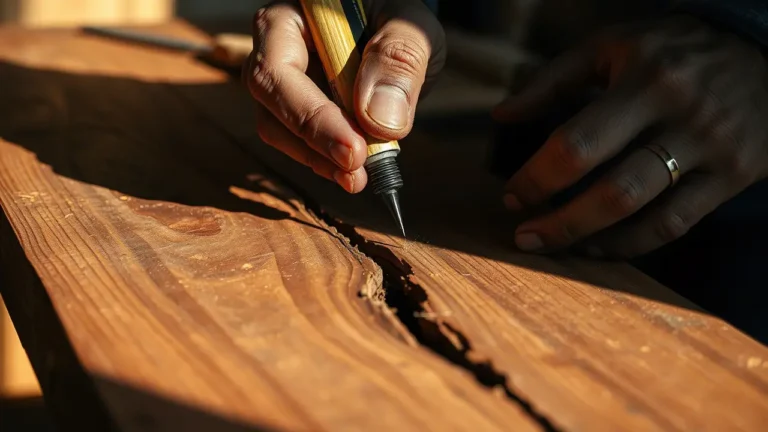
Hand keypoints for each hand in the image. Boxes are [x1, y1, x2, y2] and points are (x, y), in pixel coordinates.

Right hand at [246, 0, 444, 192]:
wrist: (400, 29)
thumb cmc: (401, 16)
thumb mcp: (410, 27)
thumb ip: (398, 60)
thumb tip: (378, 121)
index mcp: (290, 17)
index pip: (278, 69)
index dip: (311, 115)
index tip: (353, 150)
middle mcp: (275, 48)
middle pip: (269, 102)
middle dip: (313, 144)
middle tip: (355, 173)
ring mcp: (283, 82)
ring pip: (279, 128)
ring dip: (317, 159)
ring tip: (358, 176)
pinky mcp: (296, 109)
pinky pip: (299, 141)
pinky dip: (325, 160)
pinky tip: (353, 171)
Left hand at [493, 15, 767, 257]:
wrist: (758, 48)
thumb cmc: (667, 50)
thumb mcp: (610, 47)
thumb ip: (552, 80)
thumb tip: (500, 116)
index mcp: (644, 78)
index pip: (578, 143)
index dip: (537, 178)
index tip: (511, 196)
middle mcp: (683, 116)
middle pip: (612, 190)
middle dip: (559, 222)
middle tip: (523, 235)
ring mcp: (712, 150)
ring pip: (643, 214)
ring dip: (588, 238)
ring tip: (552, 245)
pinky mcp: (733, 176)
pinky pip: (674, 225)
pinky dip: (629, 243)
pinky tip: (597, 244)